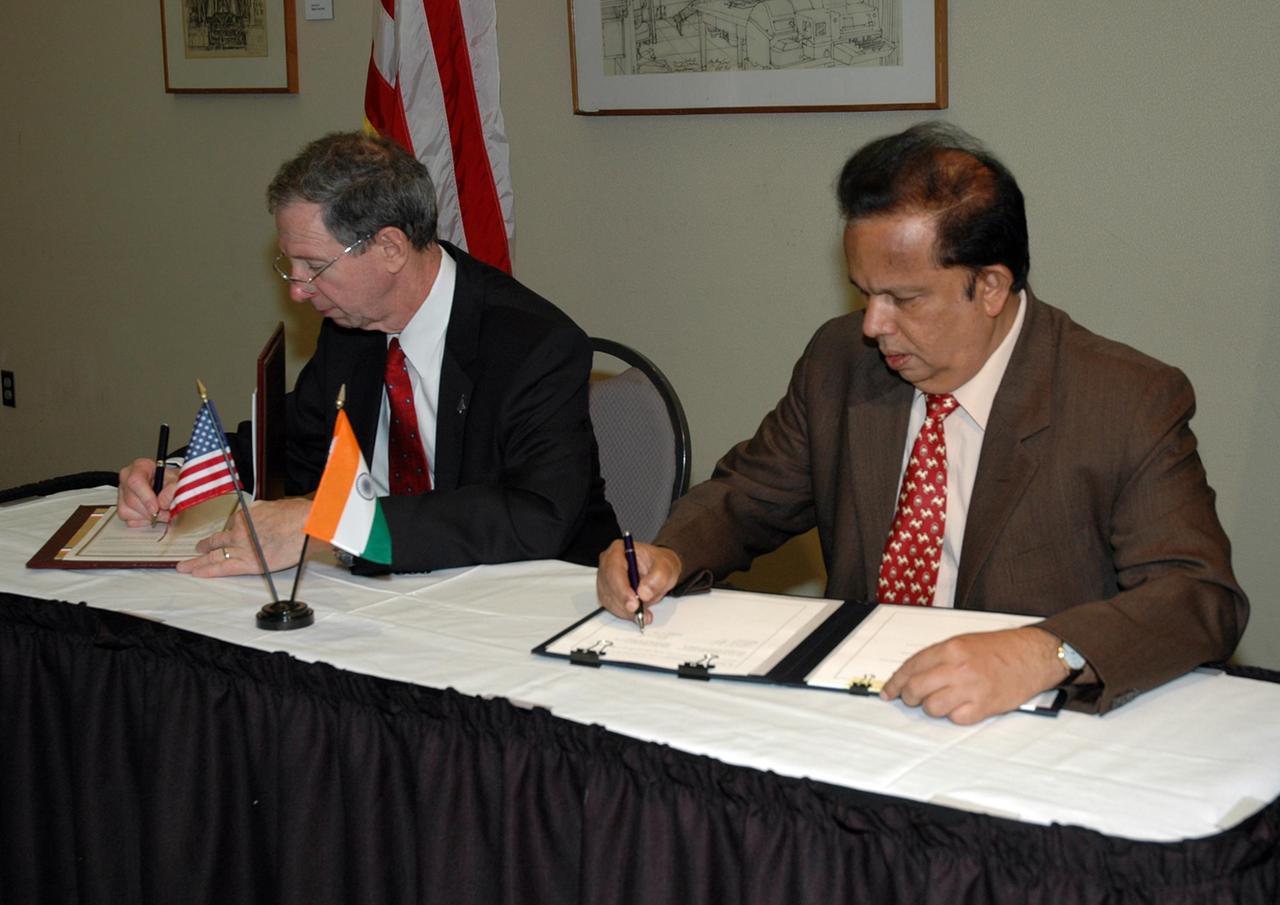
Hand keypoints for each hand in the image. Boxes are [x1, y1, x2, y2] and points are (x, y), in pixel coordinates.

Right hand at [117, 457, 177, 525]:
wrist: (168, 485)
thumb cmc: (170, 479)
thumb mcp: (176, 479)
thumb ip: (173, 489)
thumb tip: (163, 502)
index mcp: (140, 467)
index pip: (135, 481)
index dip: (146, 498)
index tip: (157, 508)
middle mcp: (127, 478)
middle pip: (131, 499)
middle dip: (150, 511)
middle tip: (166, 513)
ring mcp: (122, 493)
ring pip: (127, 511)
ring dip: (147, 517)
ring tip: (160, 513)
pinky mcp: (121, 507)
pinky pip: (128, 520)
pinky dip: (143, 521)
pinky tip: (151, 514)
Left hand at [177, 498, 312, 576]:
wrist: (307, 525)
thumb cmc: (300, 515)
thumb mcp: (277, 506)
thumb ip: (264, 514)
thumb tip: (263, 518)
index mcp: (248, 515)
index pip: (233, 524)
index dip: (230, 532)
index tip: (227, 535)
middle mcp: (241, 530)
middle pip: (217, 539)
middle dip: (204, 546)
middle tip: (195, 550)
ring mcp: (243, 547)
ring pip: (215, 554)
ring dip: (198, 560)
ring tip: (187, 565)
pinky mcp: (250, 562)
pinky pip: (223, 567)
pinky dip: (208, 570)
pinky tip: (197, 572)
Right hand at [596, 539, 682, 623]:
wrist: (660, 571)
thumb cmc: (660, 564)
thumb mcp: (666, 567)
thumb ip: (657, 578)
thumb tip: (644, 592)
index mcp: (619, 550)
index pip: (614, 568)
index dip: (622, 588)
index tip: (634, 603)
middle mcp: (608, 562)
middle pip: (608, 585)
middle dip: (623, 602)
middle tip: (639, 612)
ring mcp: (605, 578)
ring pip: (608, 598)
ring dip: (624, 609)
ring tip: (643, 613)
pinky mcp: (607, 592)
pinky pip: (610, 605)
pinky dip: (623, 612)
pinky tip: (636, 613)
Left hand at [879, 626, 1067, 724]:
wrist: (1032, 655)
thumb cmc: (998, 649)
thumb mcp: (963, 642)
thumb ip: (938, 657)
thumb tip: (912, 675)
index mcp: (950, 648)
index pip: (911, 667)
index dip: (895, 682)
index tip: (888, 692)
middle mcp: (958, 667)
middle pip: (916, 689)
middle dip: (908, 697)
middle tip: (911, 699)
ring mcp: (971, 688)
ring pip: (932, 707)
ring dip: (931, 708)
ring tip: (941, 702)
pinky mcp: (984, 706)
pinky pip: (956, 718)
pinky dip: (954, 716)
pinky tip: (961, 707)